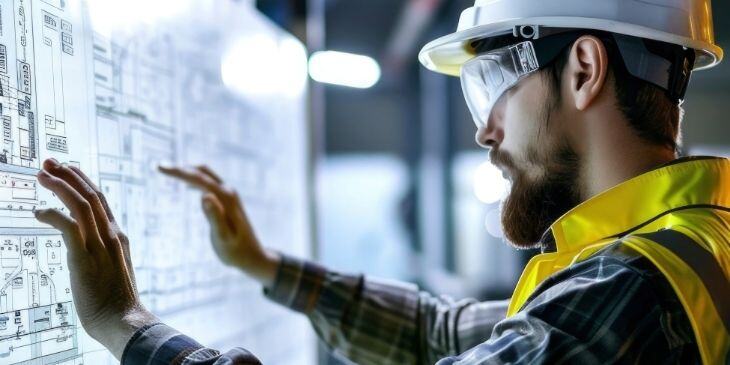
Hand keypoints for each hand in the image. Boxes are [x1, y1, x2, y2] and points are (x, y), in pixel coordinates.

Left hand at [34, 159, 156, 358]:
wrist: (124, 321)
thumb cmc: (117, 303)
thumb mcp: (113, 270)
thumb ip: (104, 255)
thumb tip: (88, 250)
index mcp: (118, 237)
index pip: (101, 200)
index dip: (83, 181)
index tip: (68, 169)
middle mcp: (111, 235)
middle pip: (90, 195)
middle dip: (69, 175)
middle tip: (49, 162)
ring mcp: (100, 245)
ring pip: (80, 205)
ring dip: (59, 186)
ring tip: (42, 175)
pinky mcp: (84, 258)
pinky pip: (68, 227)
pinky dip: (52, 215)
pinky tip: (38, 212)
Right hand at [158, 165, 279, 287]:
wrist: (253, 256)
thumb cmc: (236, 251)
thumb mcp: (222, 237)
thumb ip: (215, 217)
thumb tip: (204, 195)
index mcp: (226, 198)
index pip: (199, 179)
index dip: (179, 172)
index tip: (159, 167)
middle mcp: (229, 192)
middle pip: (203, 172)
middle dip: (181, 168)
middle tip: (160, 167)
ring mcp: (230, 196)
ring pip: (206, 176)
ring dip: (188, 172)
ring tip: (169, 172)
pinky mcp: (228, 202)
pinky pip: (210, 185)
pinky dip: (196, 181)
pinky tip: (187, 186)